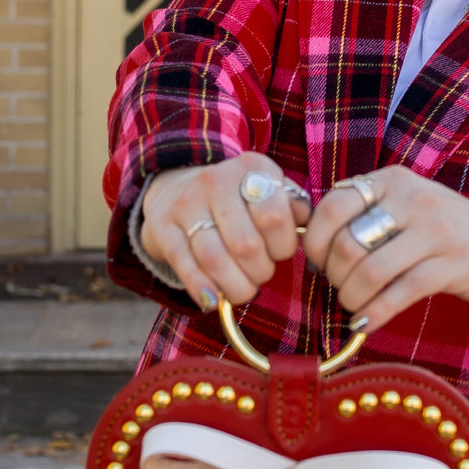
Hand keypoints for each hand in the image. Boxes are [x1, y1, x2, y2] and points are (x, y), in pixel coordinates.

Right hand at [139, 153, 310, 309]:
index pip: (275, 216)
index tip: (280, 252)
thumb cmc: (237, 197)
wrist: (176, 185)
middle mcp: (215, 180)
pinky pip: (185, 266)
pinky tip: (214, 300)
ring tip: (244, 290)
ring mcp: (185, 203)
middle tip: (262, 274)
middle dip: (261, 270)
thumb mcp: (268, 189)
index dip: (284, 245)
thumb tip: (306, 225)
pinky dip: (203, 289)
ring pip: (215, 259)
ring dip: (236, 286)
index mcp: (250, 168)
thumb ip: (292, 206)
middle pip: (246, 244)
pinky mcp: (162, 226)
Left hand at [302, 167, 468, 331]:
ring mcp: (436, 230)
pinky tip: (365, 325)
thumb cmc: (442, 231)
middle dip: (334, 275)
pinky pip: (401, 293)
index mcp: (391, 181)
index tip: (317, 262)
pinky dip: (376, 314)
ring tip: (354, 306)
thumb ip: (362, 216)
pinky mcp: (454, 264)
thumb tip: (305, 243)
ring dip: (352, 298)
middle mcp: (412, 198)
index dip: (314, 240)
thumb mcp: (404, 208)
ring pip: (371, 271)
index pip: (332, 205)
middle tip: (339, 288)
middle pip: (347, 243)